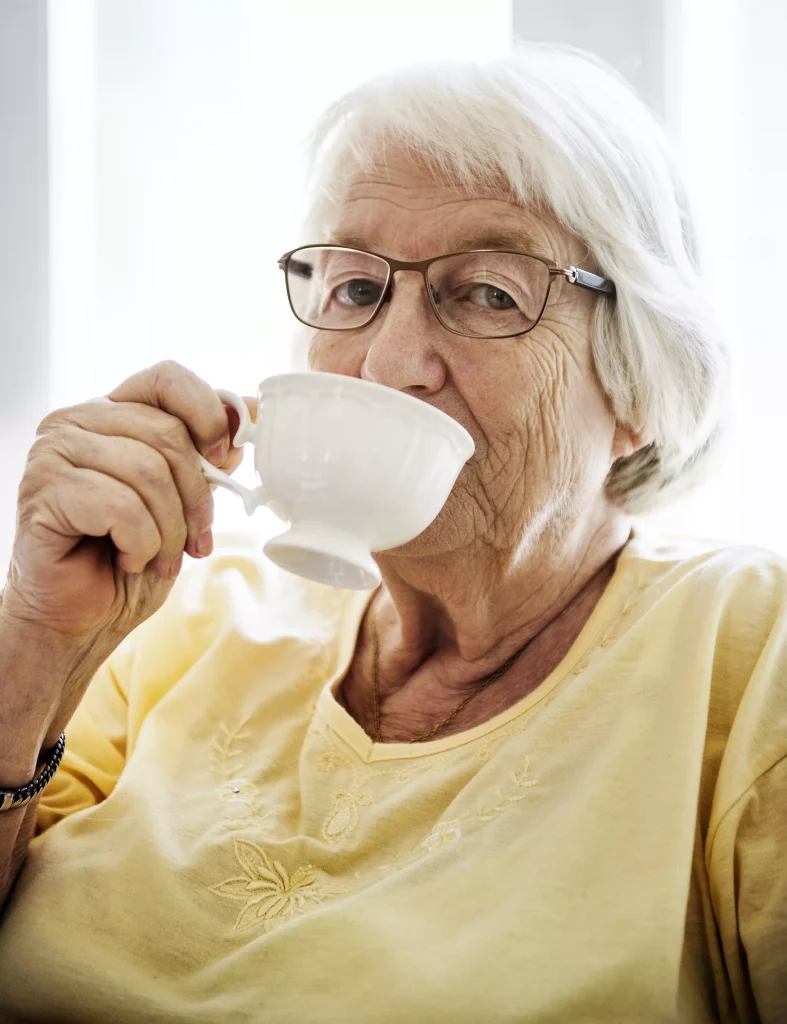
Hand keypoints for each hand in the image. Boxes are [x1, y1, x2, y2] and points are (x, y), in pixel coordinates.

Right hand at [1, 359, 254, 646]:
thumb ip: (208, 455)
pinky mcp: (41, 490)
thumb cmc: (130, 558)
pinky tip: (126, 560)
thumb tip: (248, 413)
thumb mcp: (185, 501)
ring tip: (158, 557)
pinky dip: (140, 544)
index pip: (168, 378)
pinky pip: (121, 507)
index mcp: (113, 413)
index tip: (225, 457)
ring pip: (148, 473)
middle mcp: (76, 421)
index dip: (208, 412)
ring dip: (169, 530)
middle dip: (196, 499)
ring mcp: (53, 452)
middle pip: (167, 434)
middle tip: (195, 541)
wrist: (81, 619)